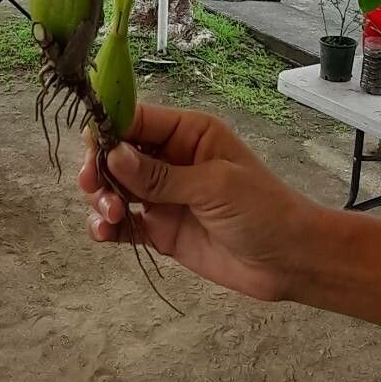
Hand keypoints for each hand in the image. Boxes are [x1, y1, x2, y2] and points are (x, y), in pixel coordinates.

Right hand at [78, 103, 309, 302]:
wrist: (290, 261)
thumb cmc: (263, 210)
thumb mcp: (214, 186)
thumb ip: (161, 175)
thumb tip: (113, 154)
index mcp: (188, 133)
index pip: (137, 120)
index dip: (109, 128)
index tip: (90, 146)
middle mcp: (170, 159)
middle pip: (117, 154)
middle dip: (100, 167)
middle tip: (93, 185)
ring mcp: (163, 196)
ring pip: (114, 188)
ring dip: (102, 198)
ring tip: (111, 216)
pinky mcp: (160, 230)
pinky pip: (123, 223)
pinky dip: (106, 226)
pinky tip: (103, 234)